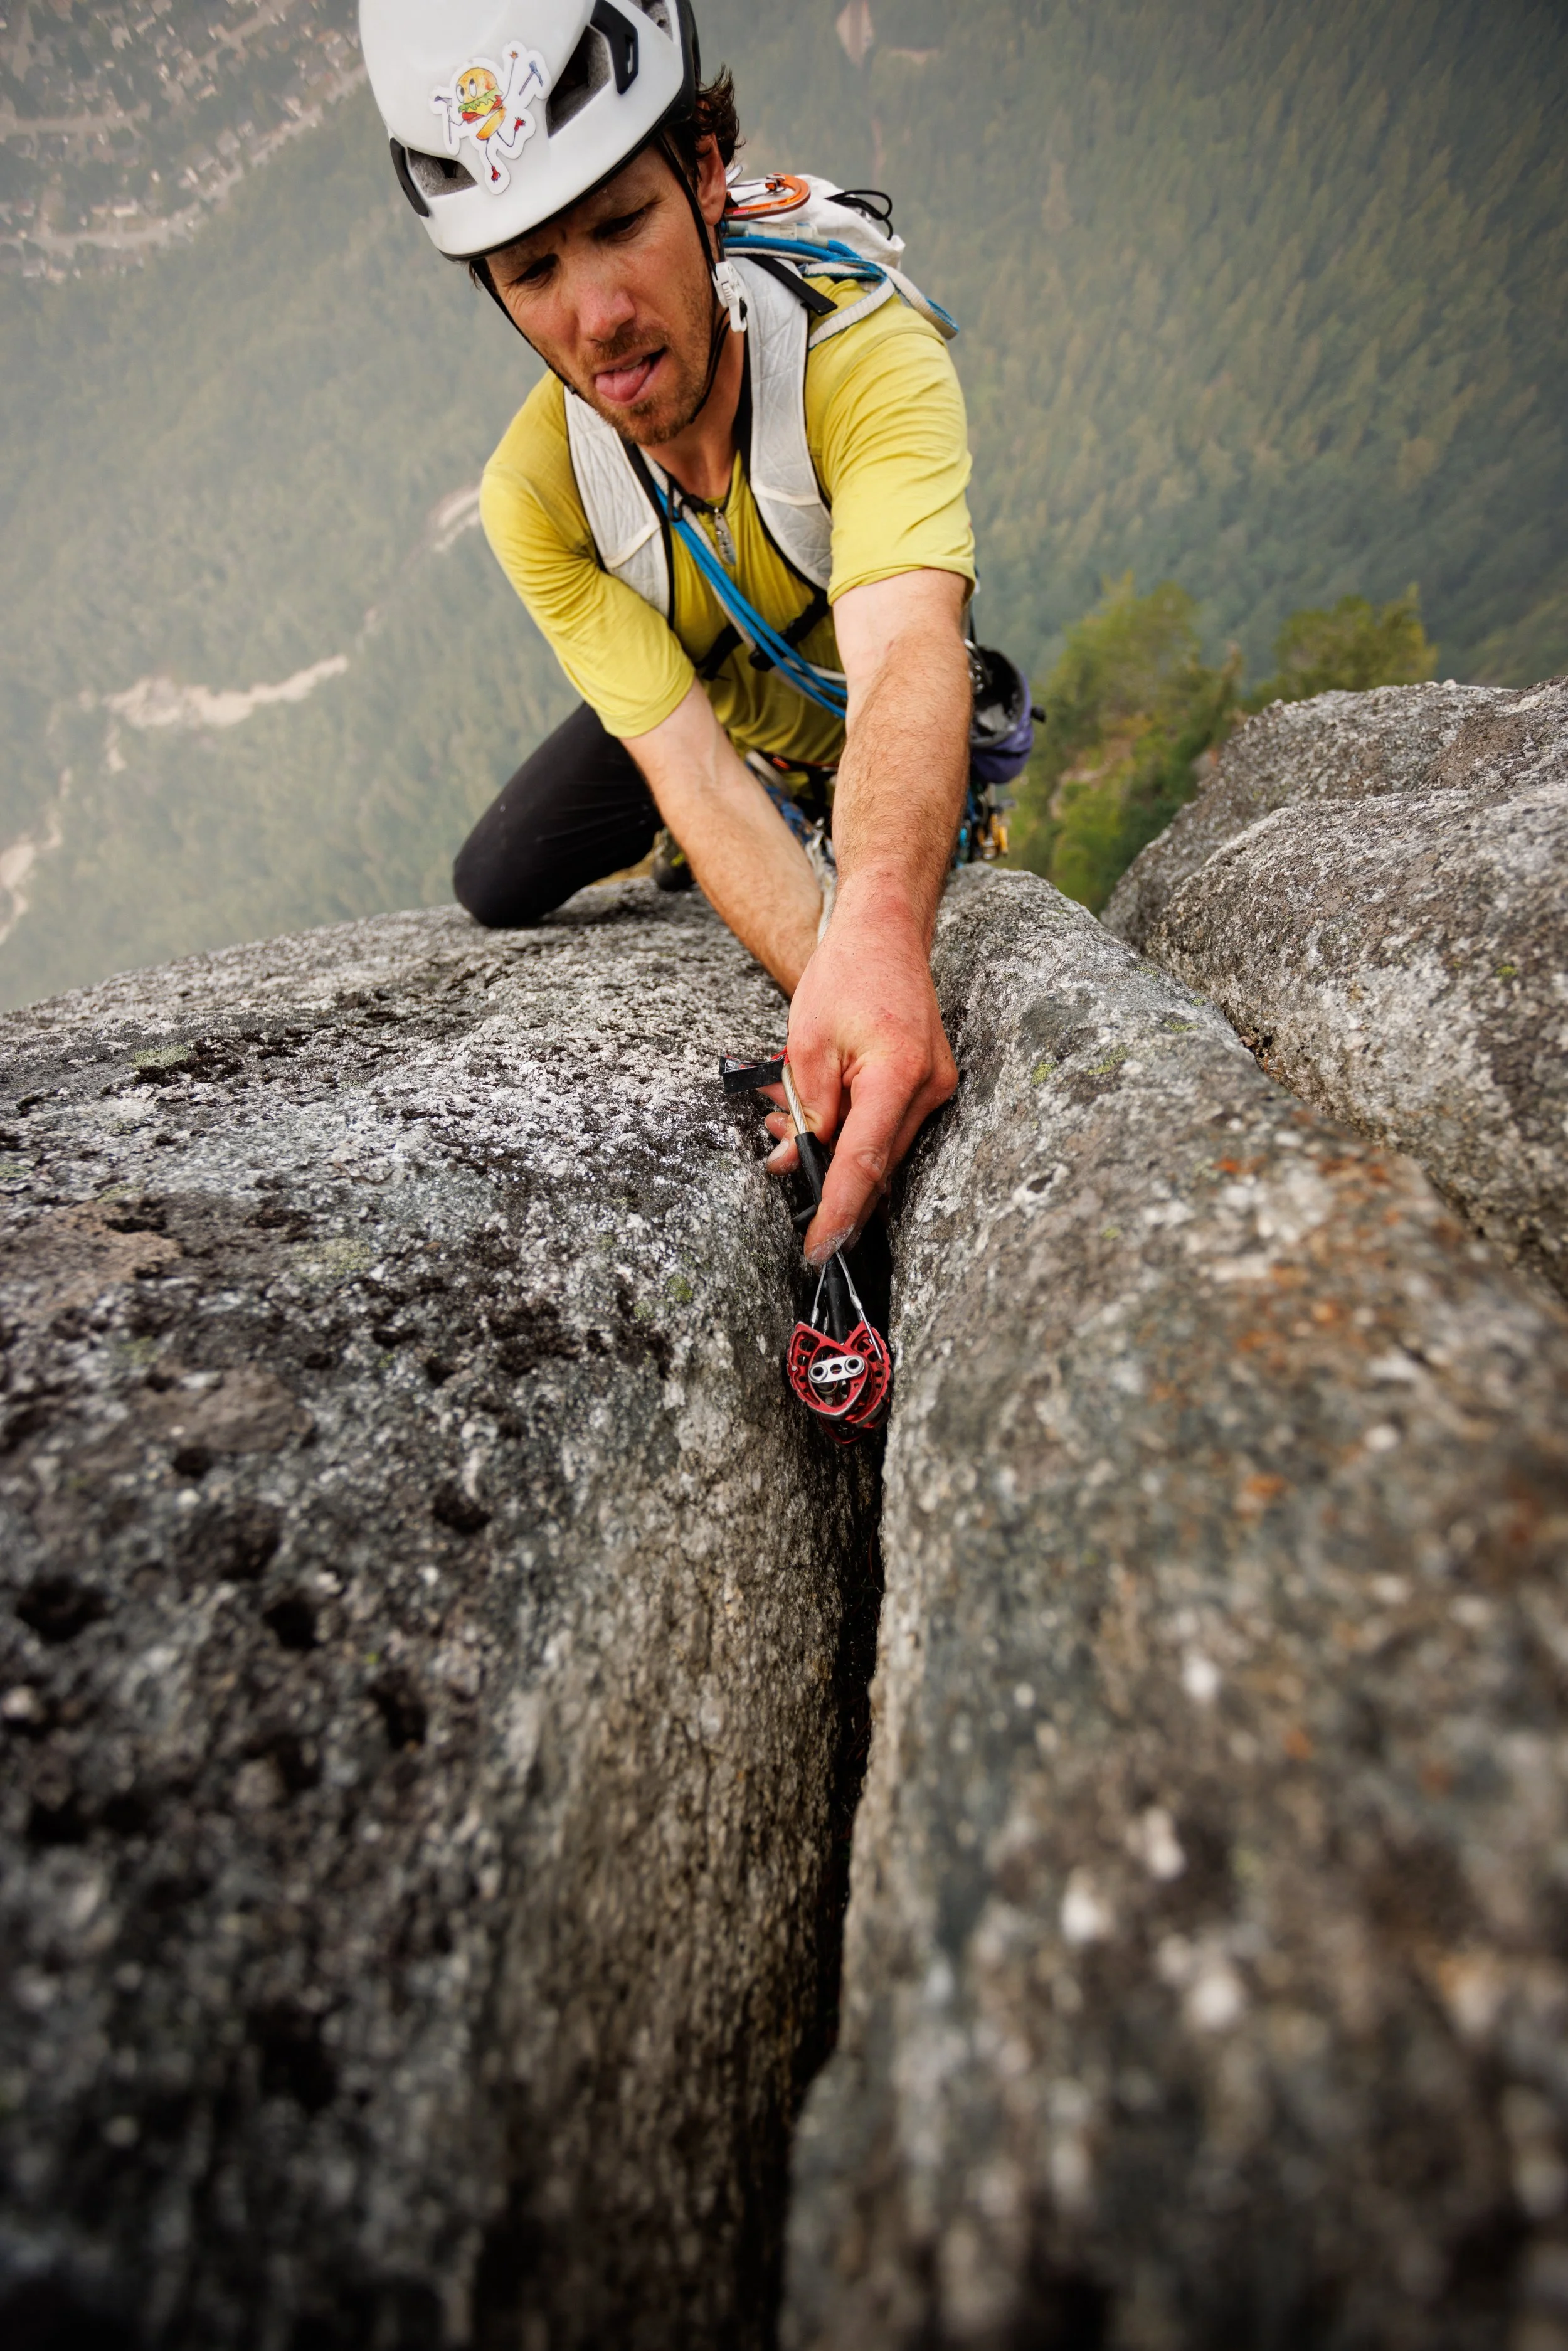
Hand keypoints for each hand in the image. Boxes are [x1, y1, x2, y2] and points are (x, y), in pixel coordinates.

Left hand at [763, 871, 956, 1263]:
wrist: (886, 932)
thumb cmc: (845, 976)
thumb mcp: (807, 1044)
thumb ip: (807, 1110)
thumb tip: (795, 1164)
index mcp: (898, 1076)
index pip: (864, 1164)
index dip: (838, 1213)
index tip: (819, 1252)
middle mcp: (929, 1089)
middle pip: (875, 1164)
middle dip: (826, 1175)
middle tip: (780, 1158)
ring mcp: (936, 1089)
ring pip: (880, 1148)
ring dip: (835, 1148)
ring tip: (791, 1116)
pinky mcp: (930, 1085)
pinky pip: (887, 1126)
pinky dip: (852, 1128)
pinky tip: (821, 1107)